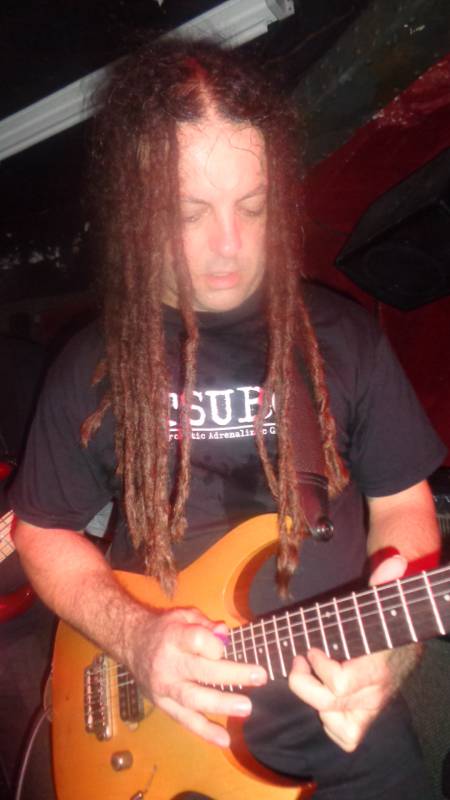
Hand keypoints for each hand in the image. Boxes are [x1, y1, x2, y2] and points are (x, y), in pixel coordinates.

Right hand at [128, 606, 266, 747]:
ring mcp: (165, 688)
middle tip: (259, 677)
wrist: (131, 644)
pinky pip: (185, 720)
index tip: (225, 646)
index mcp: (173, 637)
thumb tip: (225, 634)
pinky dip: (205, 732)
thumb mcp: (183, 616)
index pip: (195, 640)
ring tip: (245, 708)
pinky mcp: (164, 705)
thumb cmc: (164, 629)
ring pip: (193, 699)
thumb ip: (205, 624)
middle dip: (232, 674)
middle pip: (200, 670)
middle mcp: (168, 663)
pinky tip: (225, 740)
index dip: (213, 644)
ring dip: (221, 704)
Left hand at [288, 554, 417, 751]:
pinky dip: (330, 722)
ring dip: (315, 702)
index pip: (340, 685)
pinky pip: (345, 736)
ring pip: (336, 725)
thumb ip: (385, 581)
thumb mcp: (383, 600)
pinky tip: (324, 697)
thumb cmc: (387, 620)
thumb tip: (395, 560)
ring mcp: (370, 710)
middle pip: (328, 704)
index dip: (319, 667)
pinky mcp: (365, 719)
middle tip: (300, 659)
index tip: (311, 648)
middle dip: (305, 681)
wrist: (407, 643)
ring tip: (308, 677)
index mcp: (377, 668)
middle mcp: (374, 695)